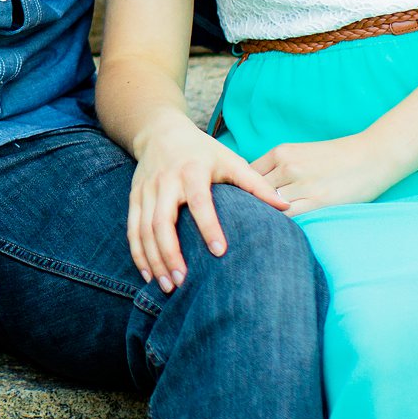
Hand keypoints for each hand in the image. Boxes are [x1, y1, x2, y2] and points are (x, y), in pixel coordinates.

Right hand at [129, 116, 288, 294]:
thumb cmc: (202, 151)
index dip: (208, 226)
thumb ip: (255, 184)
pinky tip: (148, 275)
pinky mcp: (134, 198)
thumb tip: (285, 206)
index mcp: (192, 171)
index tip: (220, 252)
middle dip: (170, 253)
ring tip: (167, 286)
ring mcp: (146, 191)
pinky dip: (138, 253)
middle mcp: (166, 181)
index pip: (199, 201)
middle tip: (183, 281)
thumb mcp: (229, 160)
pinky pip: (132, 229)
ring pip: (144, 229)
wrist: (161, 132)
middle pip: (162, 221)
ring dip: (153, 259)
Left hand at [251, 133, 404, 215]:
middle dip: (248, 205)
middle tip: (243, 221)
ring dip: (264, 217)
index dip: (243, 191)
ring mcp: (301, 183)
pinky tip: (281, 231)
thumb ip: (280, 168)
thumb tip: (259, 189)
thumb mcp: (302, 153)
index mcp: (280, 152)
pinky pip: (289, 216)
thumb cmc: (338, 158)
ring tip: (259, 229)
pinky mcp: (318, 200)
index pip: (247, 175)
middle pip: (253, 191)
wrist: (373, 155)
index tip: (243, 203)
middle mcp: (287, 166)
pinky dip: (282, 224)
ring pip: (268, 205)